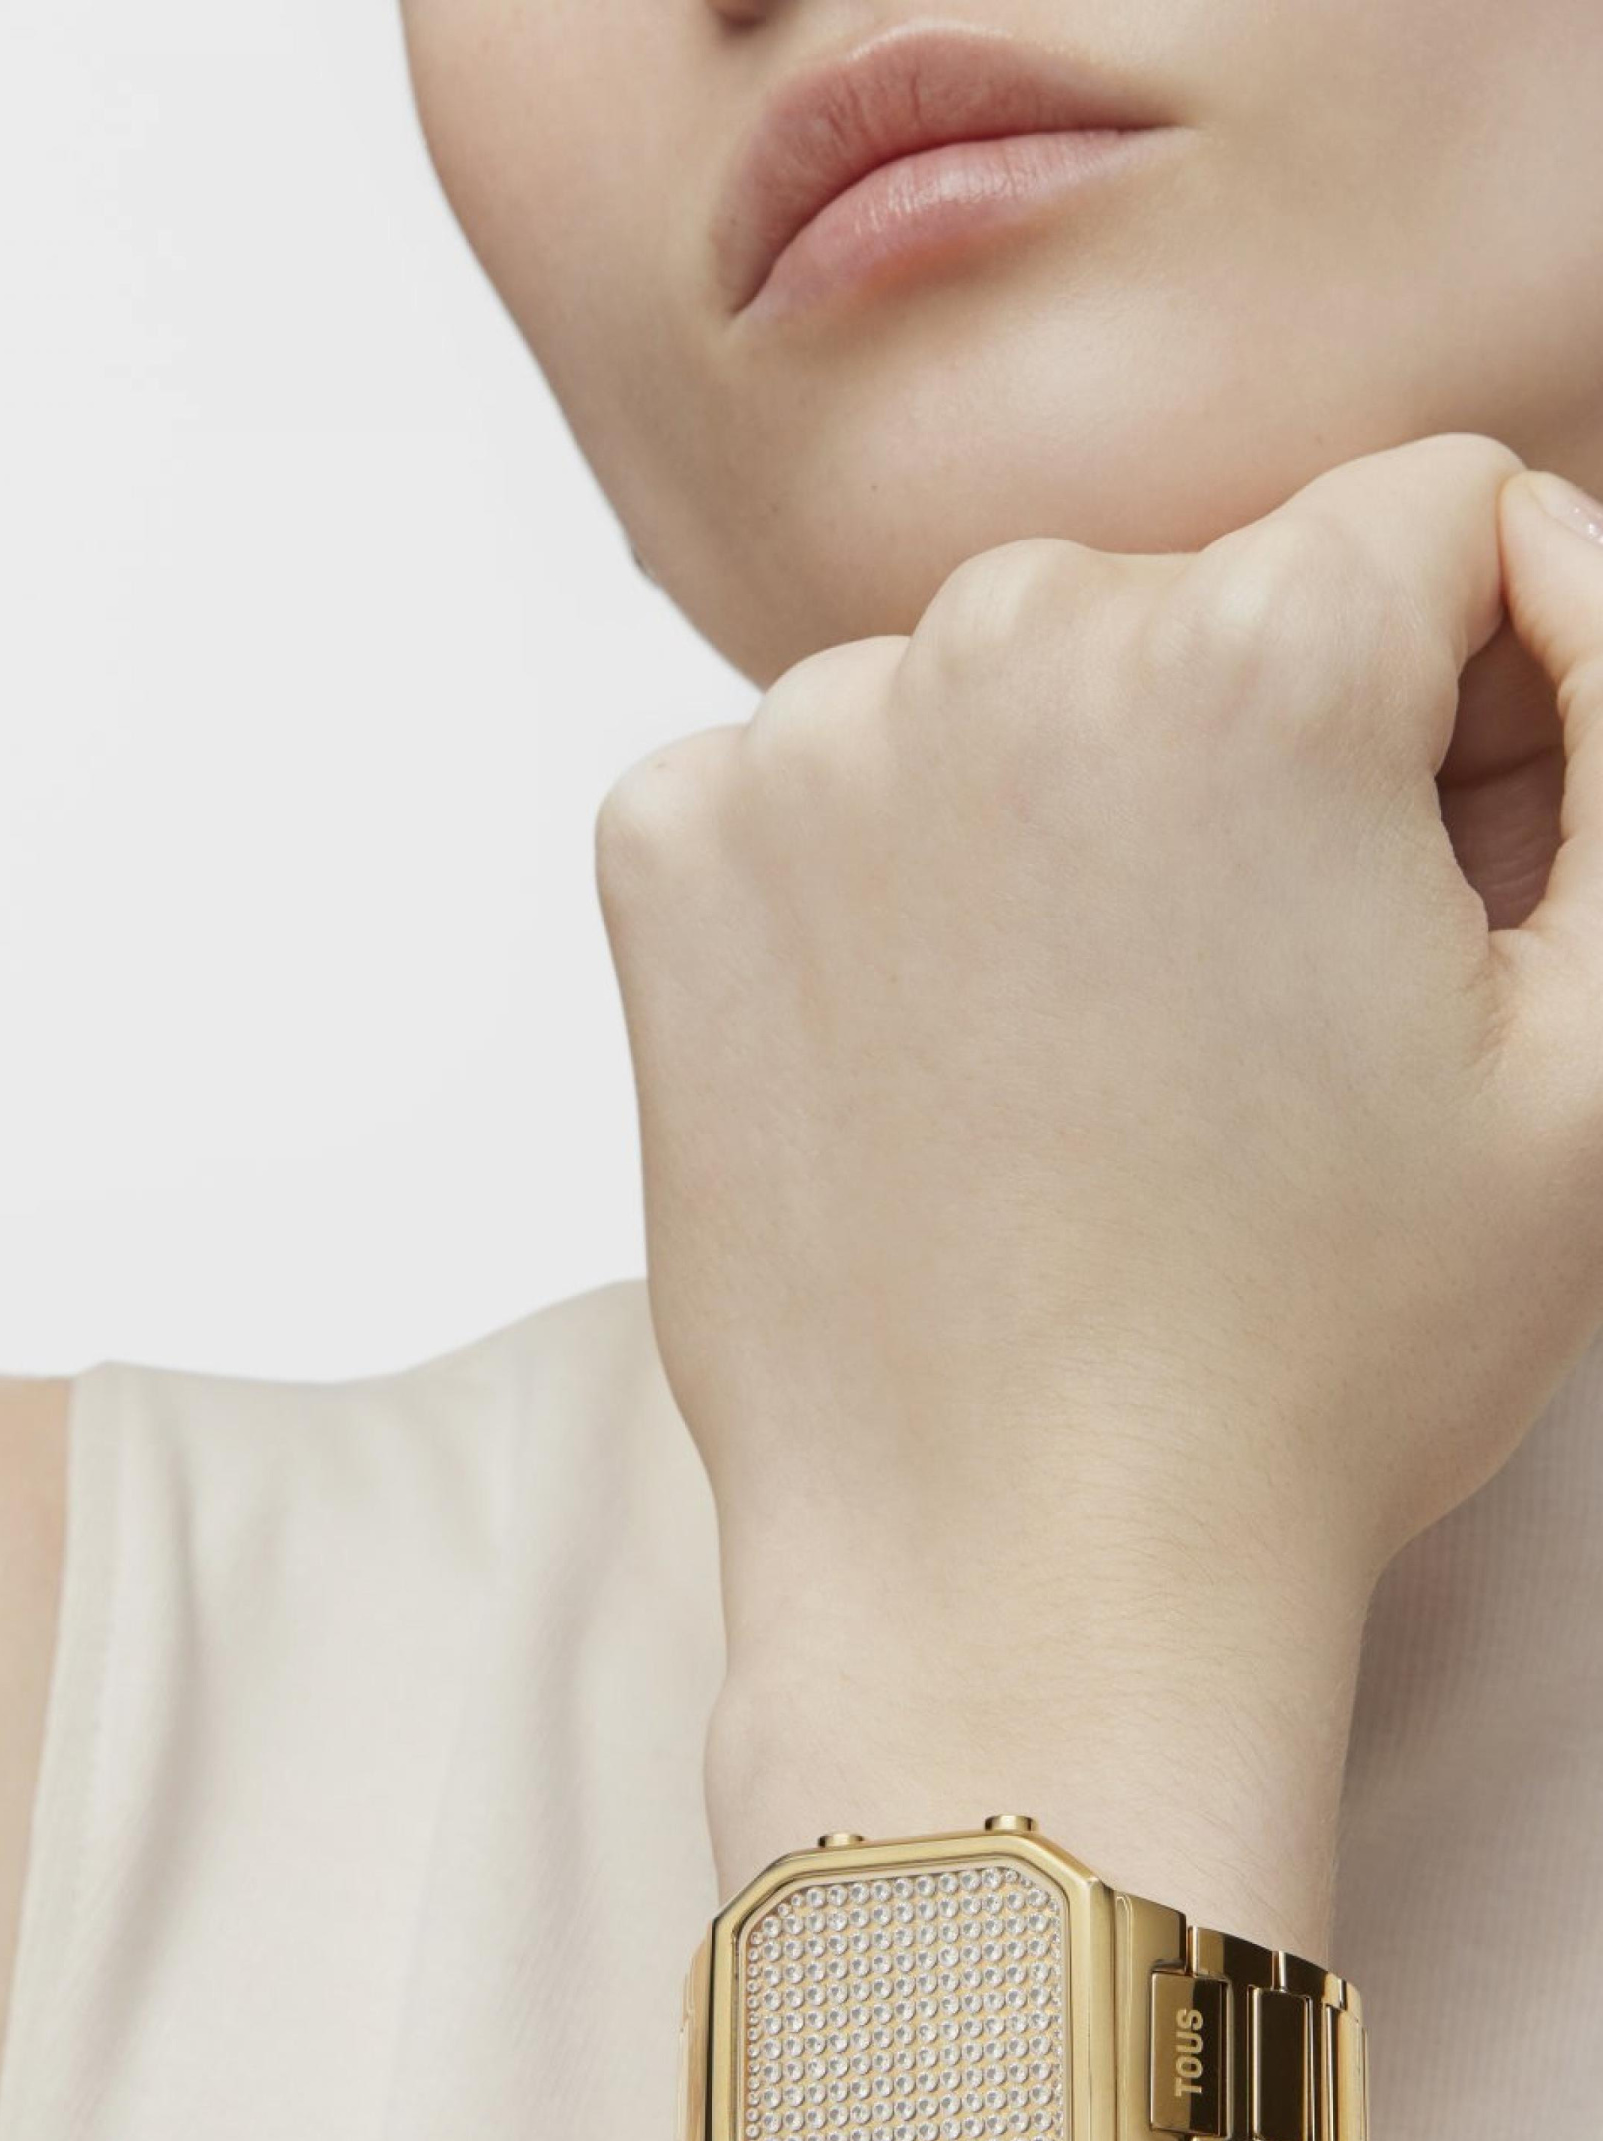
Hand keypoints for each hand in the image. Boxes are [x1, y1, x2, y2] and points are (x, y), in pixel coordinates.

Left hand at [596, 435, 1602, 1794]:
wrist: (1014, 1580)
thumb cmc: (1317, 1362)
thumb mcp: (1599, 1056)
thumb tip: (1542, 573)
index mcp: (1258, 648)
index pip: (1427, 520)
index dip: (1477, 697)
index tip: (1432, 878)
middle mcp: (1001, 636)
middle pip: (1199, 596)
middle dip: (1264, 749)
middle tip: (1257, 1007)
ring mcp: (803, 746)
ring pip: (1004, 685)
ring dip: (1064, 809)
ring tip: (1091, 1058)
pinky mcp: (670, 857)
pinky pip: (823, 779)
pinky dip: (884, 877)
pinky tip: (938, 1059)